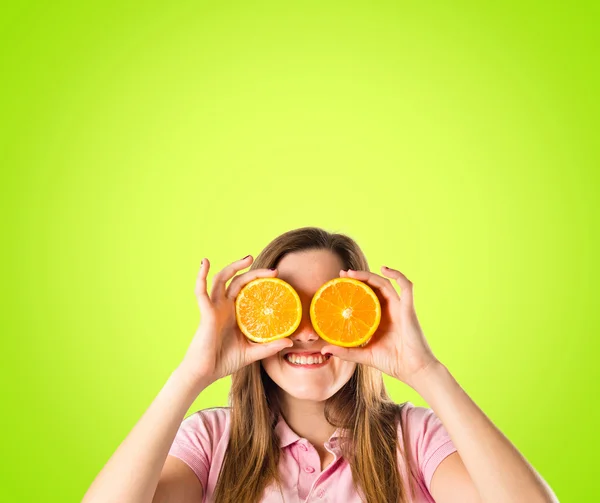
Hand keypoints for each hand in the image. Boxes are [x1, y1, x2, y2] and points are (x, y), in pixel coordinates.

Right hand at [178, 255, 292, 386]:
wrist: (205, 374)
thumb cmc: (224, 362)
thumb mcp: (252, 352)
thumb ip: (269, 346)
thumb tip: (290, 342)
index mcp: (235, 313)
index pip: (248, 290)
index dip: (260, 281)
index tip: (277, 277)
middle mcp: (224, 307)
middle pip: (237, 281)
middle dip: (253, 272)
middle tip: (273, 270)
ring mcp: (214, 308)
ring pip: (221, 280)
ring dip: (232, 267)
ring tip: (247, 259)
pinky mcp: (206, 313)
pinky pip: (201, 291)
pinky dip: (201, 276)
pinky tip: (204, 263)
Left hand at [320, 266, 439, 388]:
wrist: (414, 370)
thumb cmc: (392, 363)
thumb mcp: (364, 356)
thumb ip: (346, 352)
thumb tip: (324, 349)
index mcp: (379, 319)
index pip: (365, 297)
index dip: (353, 289)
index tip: (337, 284)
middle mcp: (388, 310)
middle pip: (373, 287)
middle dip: (358, 278)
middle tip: (341, 274)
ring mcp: (399, 308)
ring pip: (384, 283)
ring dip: (368, 275)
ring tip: (351, 273)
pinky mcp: (408, 308)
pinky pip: (406, 286)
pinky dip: (397, 274)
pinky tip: (385, 269)